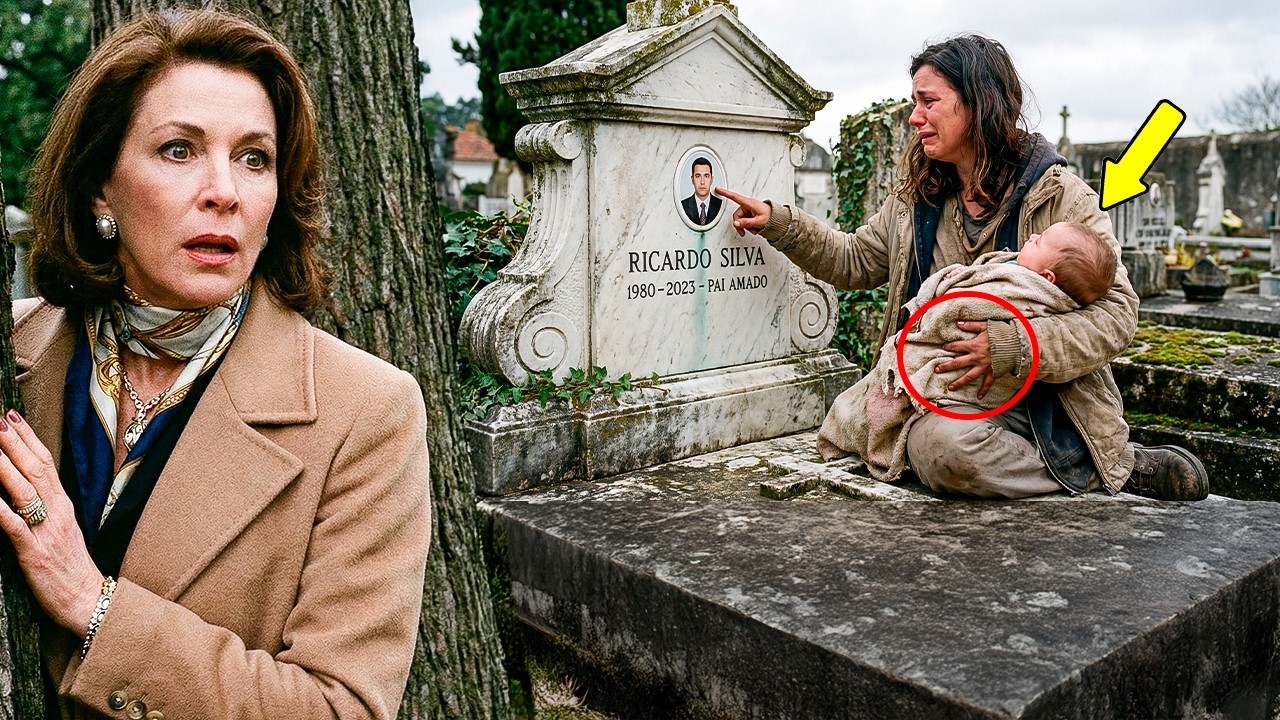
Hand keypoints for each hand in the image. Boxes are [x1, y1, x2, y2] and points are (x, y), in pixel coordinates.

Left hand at [0, 410, 104, 633]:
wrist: (89, 601)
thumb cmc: (71, 569)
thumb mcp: (62, 532)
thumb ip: (45, 509)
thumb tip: (23, 489)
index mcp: (64, 505)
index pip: (46, 463)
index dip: (28, 438)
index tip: (12, 416)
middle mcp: (58, 512)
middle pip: (34, 469)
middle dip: (13, 441)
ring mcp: (46, 531)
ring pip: (23, 490)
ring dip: (3, 465)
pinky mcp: (33, 552)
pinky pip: (12, 525)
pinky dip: (0, 508)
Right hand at [715, 186, 769, 236]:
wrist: (778, 219)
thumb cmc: (771, 217)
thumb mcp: (758, 221)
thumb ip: (746, 223)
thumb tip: (736, 223)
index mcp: (749, 203)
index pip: (734, 197)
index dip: (725, 193)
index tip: (717, 189)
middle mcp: (748, 206)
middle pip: (737, 216)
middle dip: (741, 225)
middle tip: (745, 231)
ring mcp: (749, 211)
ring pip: (740, 220)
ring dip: (746, 227)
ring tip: (754, 229)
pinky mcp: (750, 215)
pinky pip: (745, 221)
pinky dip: (748, 227)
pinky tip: (755, 228)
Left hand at [936, 321, 994, 398]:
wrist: (1016, 343)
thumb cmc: (1000, 334)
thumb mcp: (985, 326)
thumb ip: (971, 325)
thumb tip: (958, 323)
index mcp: (974, 345)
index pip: (957, 346)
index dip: (949, 346)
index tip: (944, 347)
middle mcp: (977, 357)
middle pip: (958, 363)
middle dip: (947, 366)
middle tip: (937, 370)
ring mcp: (984, 366)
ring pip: (969, 376)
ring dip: (959, 382)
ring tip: (950, 387)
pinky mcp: (992, 372)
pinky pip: (987, 383)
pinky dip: (984, 390)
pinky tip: (979, 397)